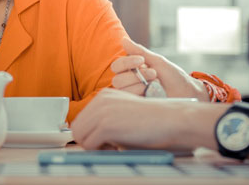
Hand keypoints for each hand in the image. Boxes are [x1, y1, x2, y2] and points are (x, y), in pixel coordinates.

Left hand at [71, 88, 190, 149]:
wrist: (170, 120)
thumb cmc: (152, 121)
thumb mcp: (123, 114)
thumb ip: (105, 121)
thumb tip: (88, 138)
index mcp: (104, 96)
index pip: (81, 120)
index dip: (91, 134)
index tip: (108, 139)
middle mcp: (100, 100)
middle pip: (77, 128)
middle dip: (90, 141)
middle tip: (110, 145)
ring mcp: (102, 111)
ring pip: (80, 137)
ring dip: (94, 147)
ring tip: (114, 145)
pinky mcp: (106, 125)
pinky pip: (89, 145)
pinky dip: (101, 151)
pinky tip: (118, 146)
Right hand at [111, 38, 208, 100]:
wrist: (187, 92)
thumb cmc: (173, 76)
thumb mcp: (157, 61)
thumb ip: (139, 51)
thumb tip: (123, 40)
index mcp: (133, 70)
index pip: (116, 66)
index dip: (125, 62)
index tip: (142, 60)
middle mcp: (130, 83)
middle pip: (117, 80)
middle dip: (135, 75)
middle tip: (154, 73)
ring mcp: (133, 96)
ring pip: (122, 91)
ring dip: (139, 85)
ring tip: (155, 83)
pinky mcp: (138, 106)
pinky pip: (130, 102)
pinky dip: (141, 94)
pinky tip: (153, 92)